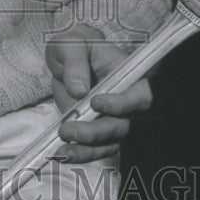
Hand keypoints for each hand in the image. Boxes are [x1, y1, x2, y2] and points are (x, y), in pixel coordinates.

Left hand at [45, 25, 152, 163]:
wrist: (66, 57)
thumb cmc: (75, 45)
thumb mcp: (71, 44)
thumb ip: (76, 63)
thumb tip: (79, 91)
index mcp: (128, 77)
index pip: (138, 96)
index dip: (121, 104)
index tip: (95, 102)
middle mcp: (125, 102)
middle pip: (122, 126)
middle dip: (95, 132)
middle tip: (67, 130)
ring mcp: (111, 119)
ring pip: (109, 143)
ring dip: (87, 151)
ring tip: (62, 151)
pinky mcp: (96, 130)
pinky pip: (95, 149)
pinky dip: (80, 155)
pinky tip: (61, 154)